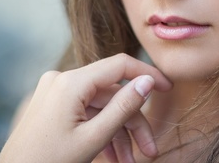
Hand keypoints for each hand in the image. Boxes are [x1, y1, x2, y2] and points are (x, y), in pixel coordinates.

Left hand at [0, 53, 171, 162]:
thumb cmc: (48, 161)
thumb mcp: (93, 138)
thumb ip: (123, 108)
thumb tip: (148, 81)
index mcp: (70, 82)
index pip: (120, 66)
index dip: (148, 74)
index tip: (170, 88)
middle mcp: (61, 80)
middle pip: (112, 94)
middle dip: (132, 124)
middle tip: (150, 152)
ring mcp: (55, 91)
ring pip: (100, 107)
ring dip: (118, 134)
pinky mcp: (52, 104)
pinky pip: (85, 112)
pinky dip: (100, 132)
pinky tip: (112, 157)